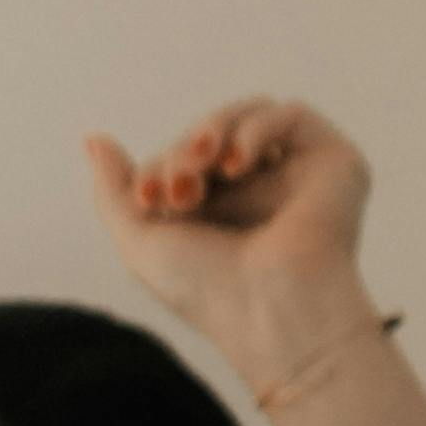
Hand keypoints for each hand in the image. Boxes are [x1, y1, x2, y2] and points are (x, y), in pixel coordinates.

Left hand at [84, 99, 375, 388]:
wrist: (269, 311)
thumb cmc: (206, 290)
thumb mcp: (139, 240)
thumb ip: (114, 190)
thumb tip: (94, 139)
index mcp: (216, 209)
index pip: (181, 159)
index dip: (158, 167)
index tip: (148, 199)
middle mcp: (257, 190)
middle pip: (210, 136)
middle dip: (181, 153)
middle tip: (176, 191)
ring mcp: (296, 174)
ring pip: (247, 117)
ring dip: (210, 133)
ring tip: (198, 169)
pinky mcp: (331, 161)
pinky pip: (290, 115)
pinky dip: (254, 128)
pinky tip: (235, 163)